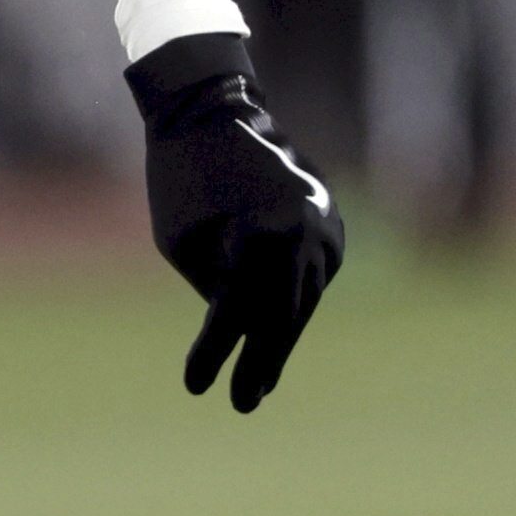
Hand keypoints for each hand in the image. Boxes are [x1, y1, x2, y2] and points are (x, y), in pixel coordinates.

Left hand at [130, 32, 344, 412]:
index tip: (195, 388)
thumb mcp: (184, 242)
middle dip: (259, 363)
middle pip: (280, 316)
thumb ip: (217, 288)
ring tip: (258, 386)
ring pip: (301, 301)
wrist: (217, 110)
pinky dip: (293, 308)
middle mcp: (301, 234)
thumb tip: (241, 330)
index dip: (215, 353)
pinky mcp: (331, 225)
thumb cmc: (184, 179)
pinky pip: (312, 278)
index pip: (235, 314)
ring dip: (280, 343)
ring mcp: (323, 228)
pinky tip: (277, 340)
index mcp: (257, 237)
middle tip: (242, 405)